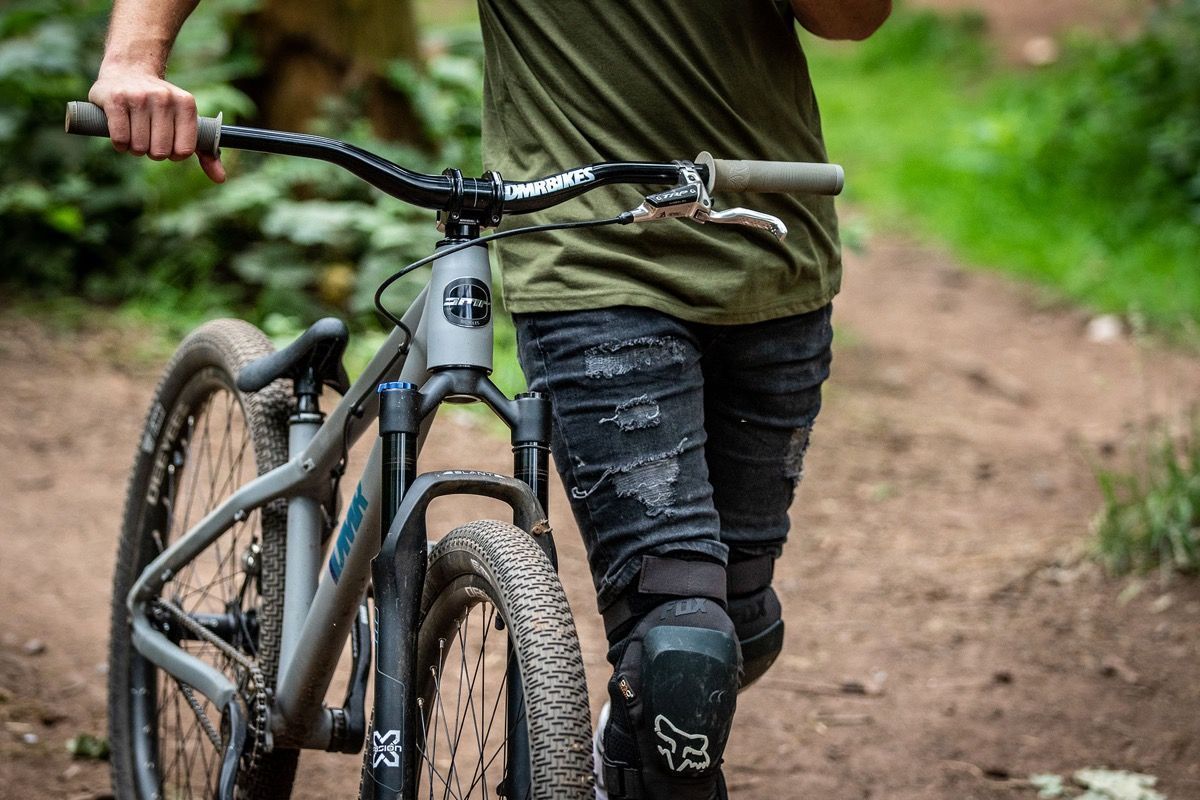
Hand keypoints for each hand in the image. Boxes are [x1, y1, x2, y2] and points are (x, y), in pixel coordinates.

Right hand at [88, 69, 225, 182]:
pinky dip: (120, 144)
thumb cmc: (162, 106)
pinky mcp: (115, 99)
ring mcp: (139, 96)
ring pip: (139, 147)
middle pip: (161, 152)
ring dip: (135, 148)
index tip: (168, 144)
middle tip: (148, 138)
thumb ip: (206, 152)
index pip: (184, 151)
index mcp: (186, 104)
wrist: (129, 70)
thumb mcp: (186, 123)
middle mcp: (164, 97)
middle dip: (153, 152)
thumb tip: (221, 179)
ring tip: (135, 132)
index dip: (174, 154)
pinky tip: (121, 133)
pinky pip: (120, 139)